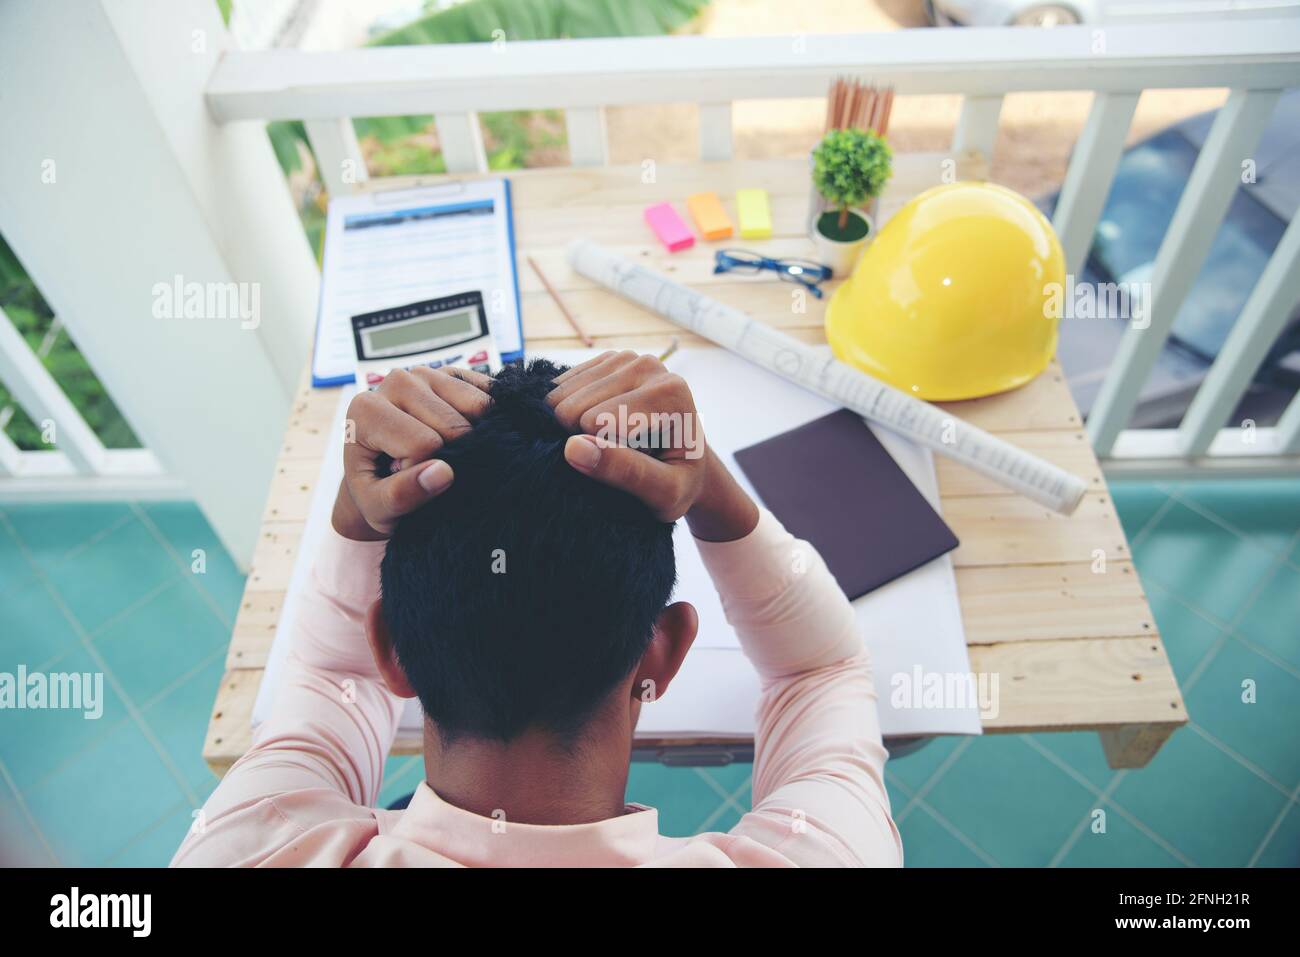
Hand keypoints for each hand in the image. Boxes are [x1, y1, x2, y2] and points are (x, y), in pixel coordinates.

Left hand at [334, 366, 491, 539]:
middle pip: (453, 425)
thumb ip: (403, 495)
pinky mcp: (453, 373)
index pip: (423, 444)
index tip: (404, 475)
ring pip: (478, 407)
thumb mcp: (379, 507)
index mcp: (367, 409)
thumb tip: (444, 473)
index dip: (423, 472)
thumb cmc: (377, 491)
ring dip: (475, 439)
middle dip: (452, 456)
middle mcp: (396, 381)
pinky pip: (490, 394)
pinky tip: (471, 435)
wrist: (382, 475)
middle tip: (428, 464)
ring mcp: (427, 373)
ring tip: (446, 450)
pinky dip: (492, 420)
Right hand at [546, 351, 709, 523]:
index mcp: (668, 391)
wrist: (686, 463)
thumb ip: (626, 472)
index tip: (639, 462)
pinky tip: (599, 426)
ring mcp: (624, 358)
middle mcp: (647, 365)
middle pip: (571, 408)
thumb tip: (573, 447)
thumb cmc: (679, 482)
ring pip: (557, 398)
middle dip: (586, 439)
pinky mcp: (605, 361)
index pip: (594, 422)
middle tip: (624, 453)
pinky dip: (568, 416)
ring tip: (614, 439)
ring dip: (575, 429)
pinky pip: (557, 390)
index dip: (603, 455)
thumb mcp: (665, 493)